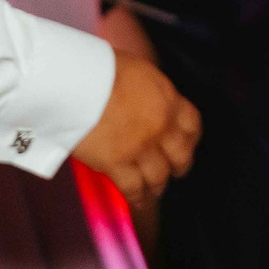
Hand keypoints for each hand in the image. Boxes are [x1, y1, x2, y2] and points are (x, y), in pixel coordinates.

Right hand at [72, 53, 200, 205]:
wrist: (76, 81)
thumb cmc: (99, 68)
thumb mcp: (138, 72)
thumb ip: (149, 93)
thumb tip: (145, 102)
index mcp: (168, 100)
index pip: (192, 125)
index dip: (191, 140)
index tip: (186, 145)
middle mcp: (161, 126)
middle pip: (181, 156)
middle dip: (178, 167)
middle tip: (174, 172)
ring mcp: (140, 147)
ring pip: (158, 177)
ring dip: (157, 186)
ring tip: (154, 192)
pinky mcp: (116, 163)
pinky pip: (133, 188)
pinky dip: (137, 197)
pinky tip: (137, 201)